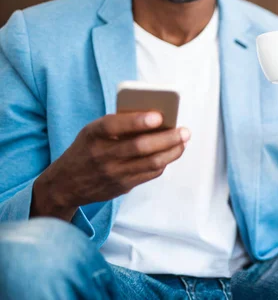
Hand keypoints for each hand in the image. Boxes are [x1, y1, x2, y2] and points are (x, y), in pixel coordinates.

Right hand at [31, 112, 190, 220]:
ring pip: (151, 163)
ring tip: (183, 141)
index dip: (138, 121)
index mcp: (94, 134)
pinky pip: (150, 174)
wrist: (66, 183)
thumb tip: (158, 119)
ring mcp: (113, 173)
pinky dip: (164, 162)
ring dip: (172, 151)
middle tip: (185, 131)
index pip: (115, 125)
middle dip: (168, 138)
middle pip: (141, 147)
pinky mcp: (122, 186)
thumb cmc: (88, 148)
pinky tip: (171, 154)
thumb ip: (119, 124)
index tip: (159, 116)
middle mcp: (102, 154)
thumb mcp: (93, 131)